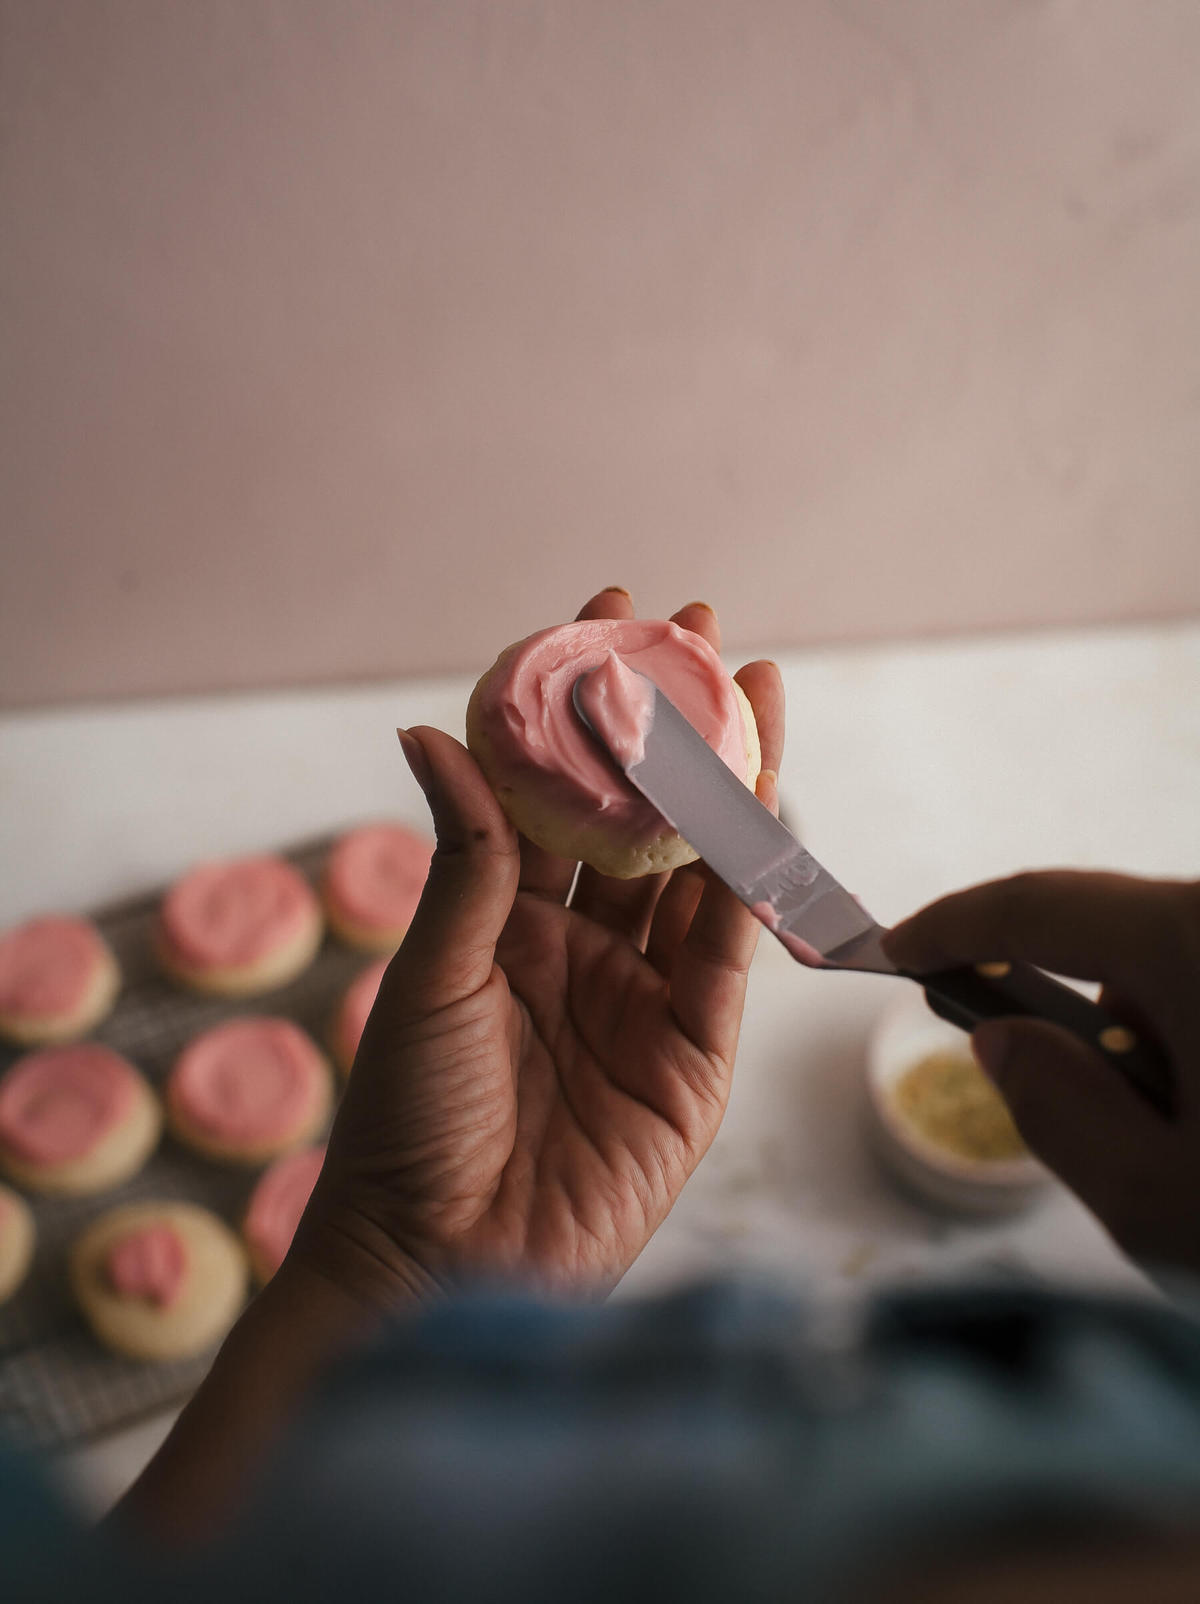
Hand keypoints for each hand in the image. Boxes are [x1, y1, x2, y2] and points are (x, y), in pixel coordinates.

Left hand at [298, 589, 784, 1308]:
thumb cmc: (408, 1123)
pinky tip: (768, 798)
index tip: (607, 622)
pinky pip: (730, 951)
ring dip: (729, 781)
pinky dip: (752, 878)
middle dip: (671, 724)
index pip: (553, 794)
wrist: (444, 1266)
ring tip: (755, 690)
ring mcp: (643, 997)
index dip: (583, 711)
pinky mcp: (695, 1055)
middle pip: (638, 817)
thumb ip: (467, 859)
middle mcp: (580, 948)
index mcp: (504, 922)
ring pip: (697, 869)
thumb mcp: (432, 975)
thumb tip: (436, 731)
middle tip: (699, 629)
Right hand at [884, 871, 1199, 1271]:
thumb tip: (1004, 1041)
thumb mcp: (1159, 1199)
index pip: (1037, 906)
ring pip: (1174, 964)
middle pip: (1117, 940)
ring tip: (1192, 1148)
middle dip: (1081, 1028)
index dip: (951, 927)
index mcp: (1195, 943)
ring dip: (1156, 1044)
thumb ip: (1055, 1109)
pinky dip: (1198, 1040)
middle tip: (1100, 1122)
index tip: (897, 949)